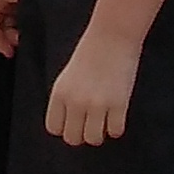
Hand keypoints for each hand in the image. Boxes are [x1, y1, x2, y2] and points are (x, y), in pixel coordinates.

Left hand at [44, 28, 136, 147]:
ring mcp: (97, 104)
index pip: (54, 128)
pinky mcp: (119, 104)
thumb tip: (70, 124)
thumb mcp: (68, 75)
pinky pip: (115, 131)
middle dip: (82, 133)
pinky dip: (116, 127)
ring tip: (105, 119)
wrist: (113, 34)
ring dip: (100, 132)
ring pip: (94, 139)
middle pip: (73, 138)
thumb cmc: (91, 51)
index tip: (75, 120)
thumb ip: (66, 99)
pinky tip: (117, 114)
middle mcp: (75, 101)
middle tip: (91, 122)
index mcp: (59, 93)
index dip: (66, 126)